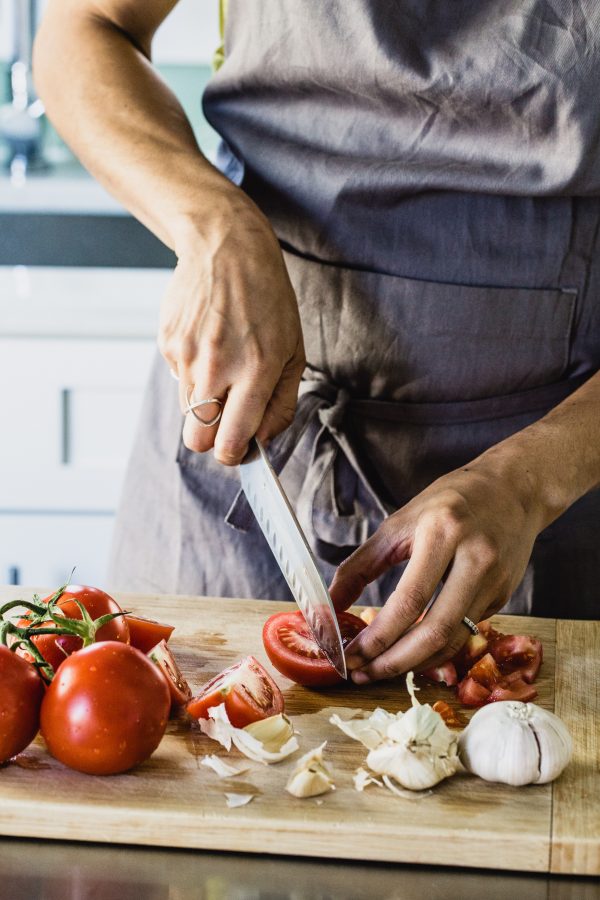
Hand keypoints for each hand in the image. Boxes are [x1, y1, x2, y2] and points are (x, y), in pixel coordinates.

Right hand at [158, 185, 305, 464]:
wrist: (227, 248)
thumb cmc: (268, 301)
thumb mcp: (293, 351)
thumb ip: (281, 403)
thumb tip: (261, 441)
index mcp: (256, 370)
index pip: (230, 441)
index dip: (234, 455)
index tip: (239, 449)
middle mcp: (217, 366)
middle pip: (196, 440)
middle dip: (210, 442)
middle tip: (226, 423)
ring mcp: (186, 354)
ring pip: (186, 412)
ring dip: (204, 404)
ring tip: (223, 368)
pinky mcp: (167, 342)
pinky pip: (179, 378)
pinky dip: (193, 372)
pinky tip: (209, 342)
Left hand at [329, 458, 546, 683]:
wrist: (513, 490)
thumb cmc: (449, 502)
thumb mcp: (400, 521)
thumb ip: (362, 564)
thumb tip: (329, 603)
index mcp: (444, 532)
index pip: (409, 601)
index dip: (378, 637)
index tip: (350, 655)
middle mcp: (476, 559)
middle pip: (435, 633)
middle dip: (394, 663)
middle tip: (362, 674)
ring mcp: (495, 581)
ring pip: (453, 642)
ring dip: (413, 664)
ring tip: (380, 669)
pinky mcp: (504, 597)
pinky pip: (464, 633)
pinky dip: (434, 649)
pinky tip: (409, 651)